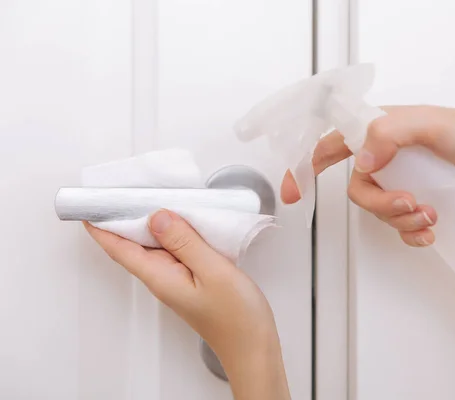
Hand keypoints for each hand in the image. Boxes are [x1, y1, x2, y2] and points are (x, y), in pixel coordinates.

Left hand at [84, 210, 289, 399]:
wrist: (253, 346)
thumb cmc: (236, 317)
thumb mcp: (213, 272)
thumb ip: (185, 243)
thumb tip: (157, 217)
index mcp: (161, 277)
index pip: (120, 249)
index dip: (101, 227)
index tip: (90, 205)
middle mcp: (163, 278)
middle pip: (134, 245)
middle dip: (124, 219)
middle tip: (124, 190)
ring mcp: (177, 279)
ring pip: (156, 246)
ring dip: (152, 223)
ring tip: (154, 198)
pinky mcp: (192, 278)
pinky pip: (175, 250)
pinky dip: (174, 233)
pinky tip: (184, 222)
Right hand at [282, 105, 454, 245]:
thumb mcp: (427, 123)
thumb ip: (389, 133)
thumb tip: (364, 160)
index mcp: (377, 133)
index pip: (330, 147)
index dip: (305, 168)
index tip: (293, 192)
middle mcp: (383, 157)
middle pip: (359, 191)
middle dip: (381, 205)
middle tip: (410, 204)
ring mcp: (399, 181)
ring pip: (380, 212)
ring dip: (402, 220)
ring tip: (430, 215)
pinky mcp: (416, 201)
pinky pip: (399, 227)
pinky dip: (412, 233)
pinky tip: (430, 231)